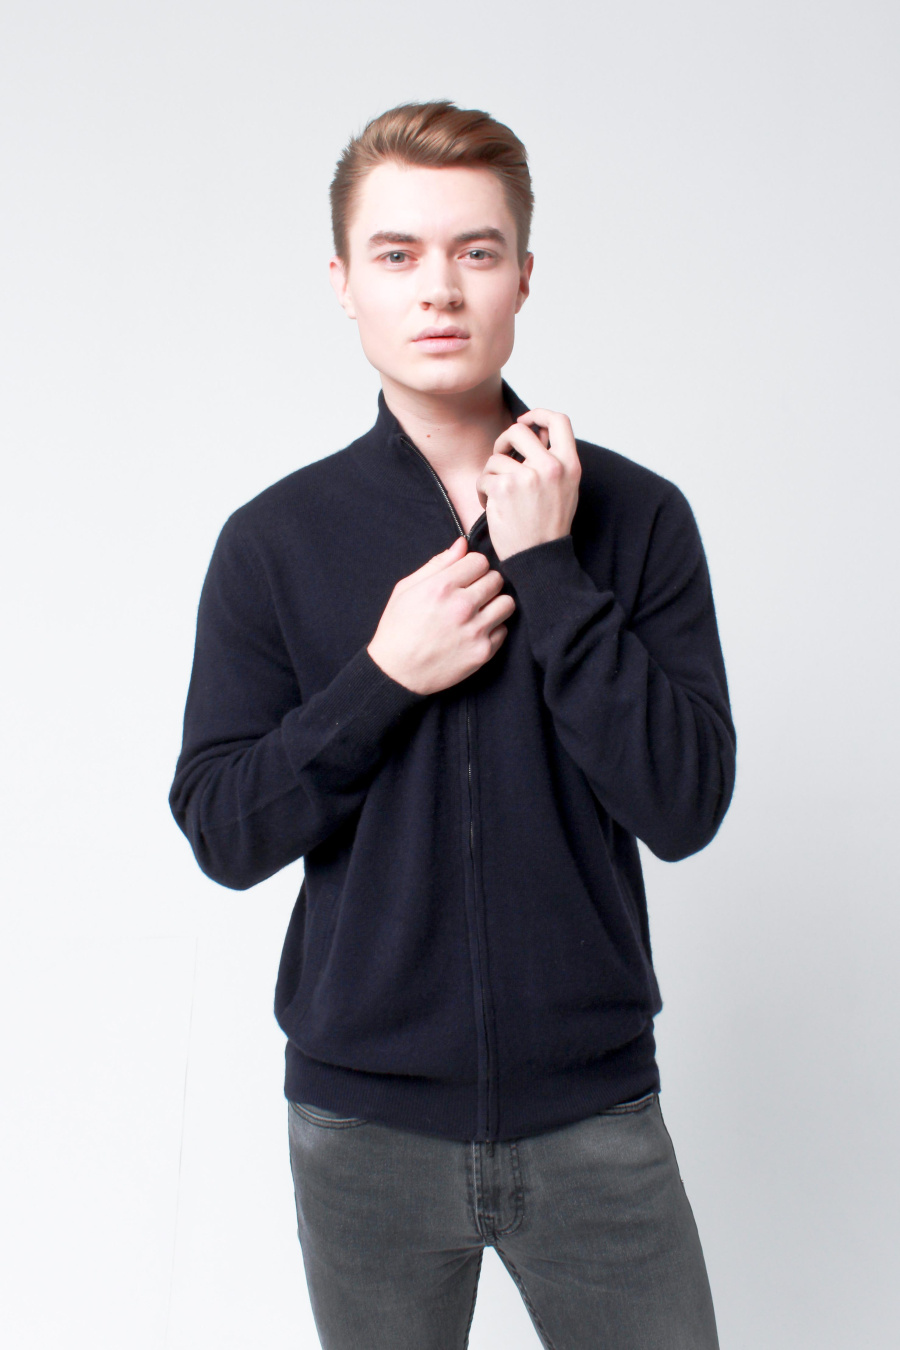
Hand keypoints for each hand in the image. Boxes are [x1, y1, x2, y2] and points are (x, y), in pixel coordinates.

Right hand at [367, 535, 515, 694]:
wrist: (396, 673)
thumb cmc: (397, 628)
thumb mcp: (406, 589)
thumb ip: (437, 564)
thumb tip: (462, 544)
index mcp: (441, 587)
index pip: (480, 561)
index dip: (473, 567)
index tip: (466, 577)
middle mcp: (461, 607)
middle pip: (496, 579)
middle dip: (485, 583)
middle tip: (472, 595)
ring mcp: (475, 630)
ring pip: (507, 603)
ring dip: (495, 604)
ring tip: (480, 611)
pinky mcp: (483, 652)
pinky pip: (504, 630)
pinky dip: (493, 629)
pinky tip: (476, 631)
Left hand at [475, 408, 580, 561]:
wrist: (539, 557)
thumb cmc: (549, 524)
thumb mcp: (565, 488)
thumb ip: (554, 459)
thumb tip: (536, 432)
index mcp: (570, 464)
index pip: (559, 420)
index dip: (539, 414)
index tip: (525, 420)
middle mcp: (551, 466)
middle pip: (519, 430)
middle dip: (504, 441)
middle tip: (502, 458)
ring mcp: (527, 476)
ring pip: (496, 457)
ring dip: (491, 474)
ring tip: (498, 494)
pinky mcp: (504, 488)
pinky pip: (483, 477)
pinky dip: (482, 491)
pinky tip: (491, 505)